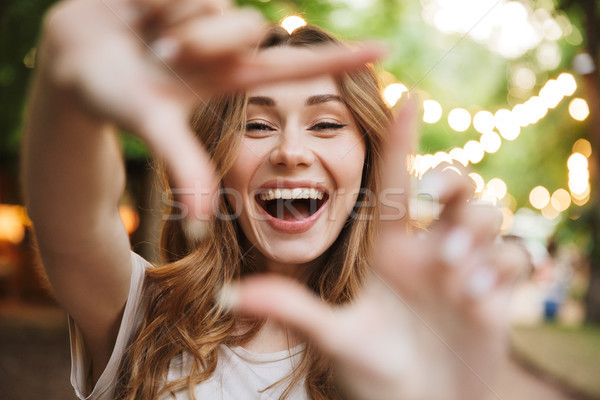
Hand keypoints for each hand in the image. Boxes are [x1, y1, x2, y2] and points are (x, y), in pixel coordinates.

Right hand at [37, 0, 382, 218]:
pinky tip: (139, 11)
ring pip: (217, 4)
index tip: (384, 52)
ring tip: (147, 37)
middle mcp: (227, 44)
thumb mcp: (153, 127)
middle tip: (164, 54)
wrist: (72, 59)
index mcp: (232, 78)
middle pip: (248, 28)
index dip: (339, 62)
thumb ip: (183, 166)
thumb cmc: (111, 98)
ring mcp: (208, 13)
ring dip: (174, 21)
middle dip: (205, 41)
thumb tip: (200, 225)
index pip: (296, 69)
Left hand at [225, 98, 527, 398]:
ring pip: (487, 216)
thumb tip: (229, 295)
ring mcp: (464, 269)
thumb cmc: (371, 374)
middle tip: (430, 204)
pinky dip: (499, 269)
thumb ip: (290, 310)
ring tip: (451, 277)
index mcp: (389, 250)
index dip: (400, 140)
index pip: (394, 183)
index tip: (404, 95)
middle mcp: (428, 251)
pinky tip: (475, 299)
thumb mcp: (332, 338)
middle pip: (454, 187)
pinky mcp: (495, 293)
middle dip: (449, 183)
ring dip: (473, 236)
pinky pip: (512, 259)